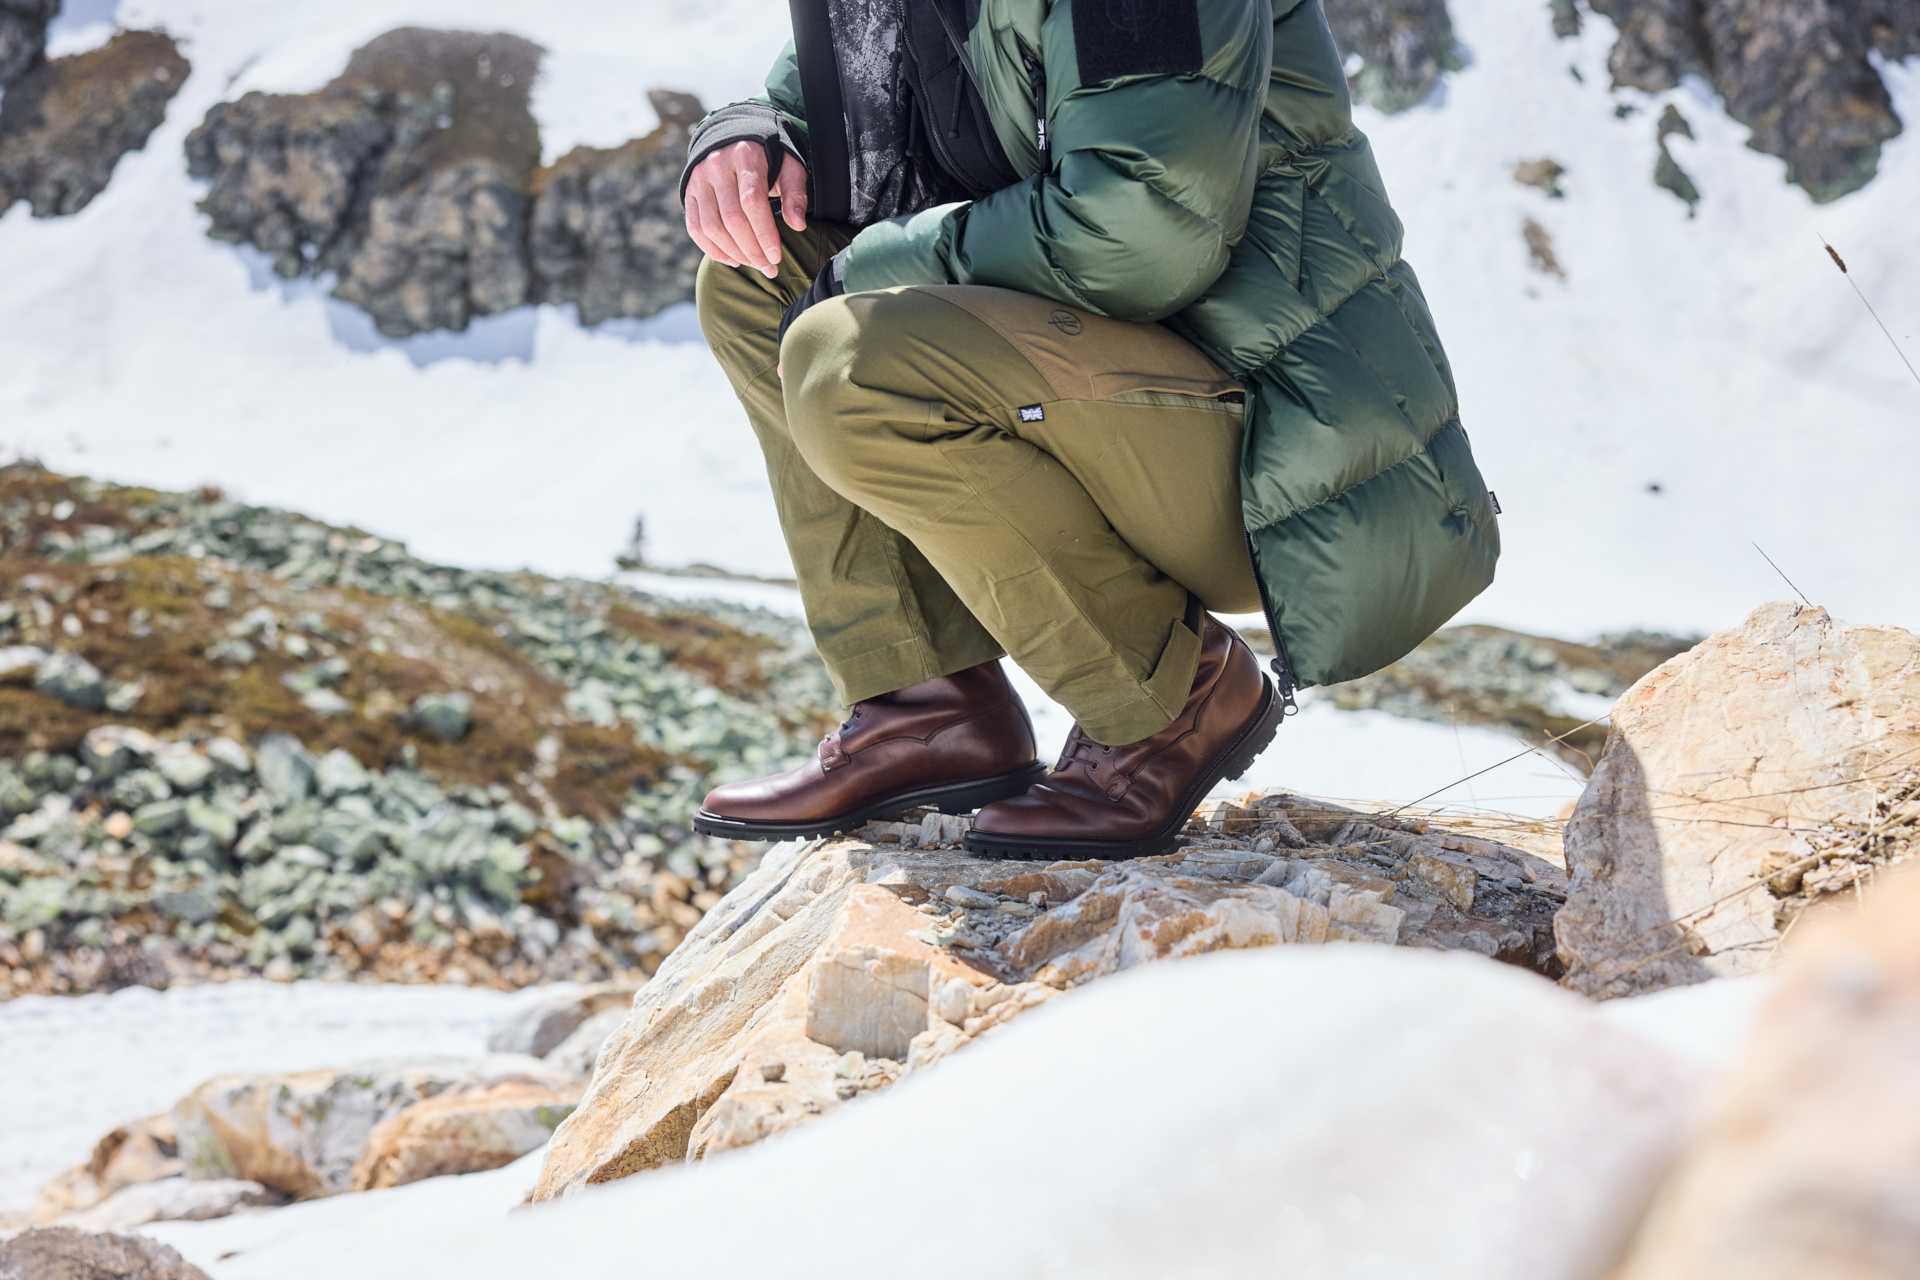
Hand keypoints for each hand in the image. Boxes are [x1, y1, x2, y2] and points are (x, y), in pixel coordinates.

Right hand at [684, 140, 808, 278]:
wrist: (735, 138)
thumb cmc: (769, 158)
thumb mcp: (789, 167)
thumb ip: (795, 194)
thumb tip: (797, 225)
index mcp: (745, 156)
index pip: (752, 203)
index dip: (764, 234)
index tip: (777, 256)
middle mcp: (717, 166)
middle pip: (731, 219)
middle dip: (752, 250)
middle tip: (769, 267)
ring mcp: (699, 179)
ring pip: (711, 227)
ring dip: (734, 253)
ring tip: (754, 264)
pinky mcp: (688, 191)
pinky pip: (695, 228)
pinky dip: (713, 250)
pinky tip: (733, 260)